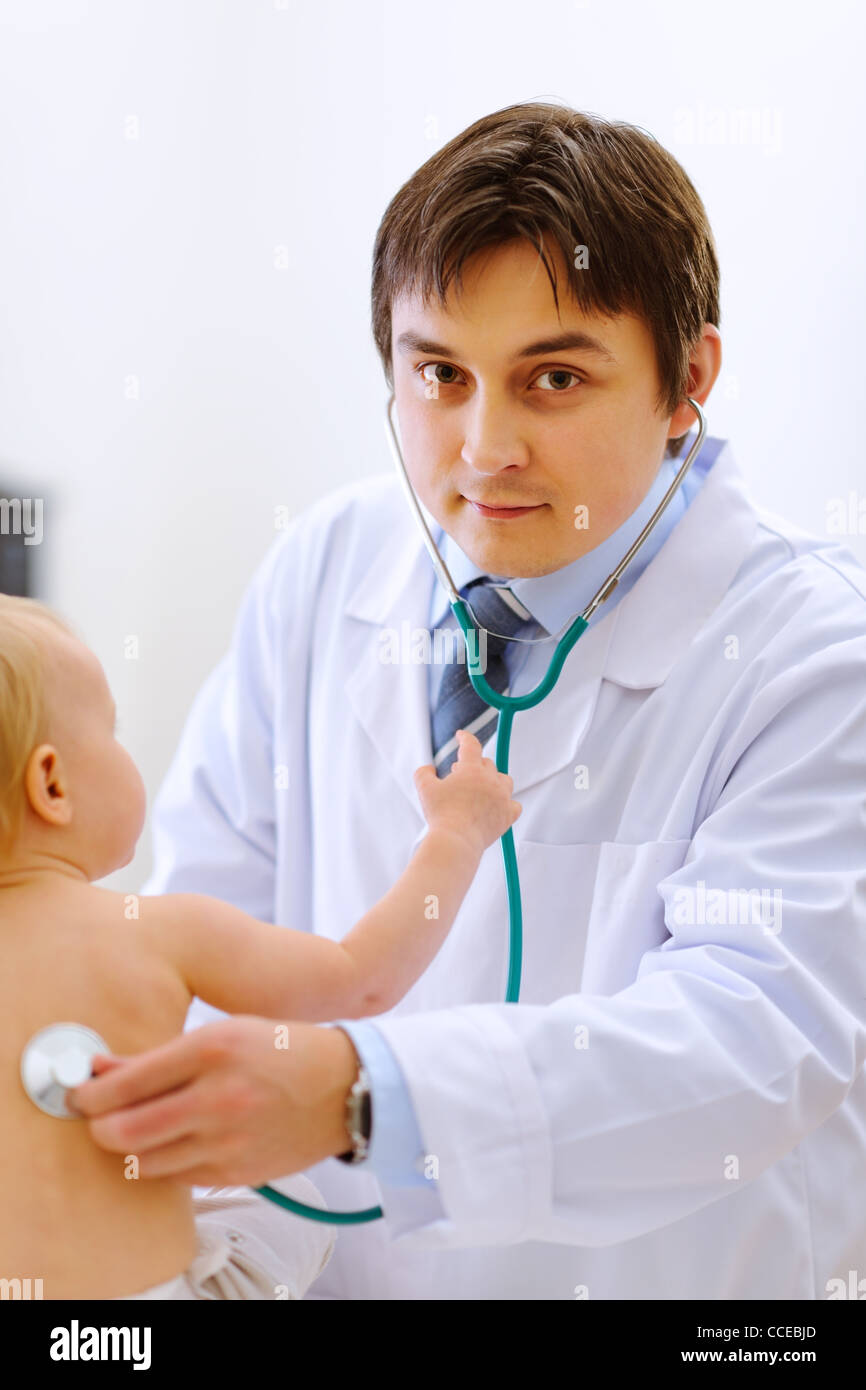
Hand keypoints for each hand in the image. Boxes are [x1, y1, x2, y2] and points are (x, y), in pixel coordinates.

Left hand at [66, 1017, 358, 1186]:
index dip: (89, 1094)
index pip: (125, 1084)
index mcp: (211, 1049)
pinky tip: (172, 1142)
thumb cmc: (282, 1051)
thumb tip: (100, 1069)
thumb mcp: (224, 1033)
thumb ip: (160, 1056)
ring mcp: (227, 1142)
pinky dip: (164, 1162)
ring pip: (143, 1163)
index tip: (80, 1094)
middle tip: (98, 1118)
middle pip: (123, 1132)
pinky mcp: (236, 1173)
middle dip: (98, 1127)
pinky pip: (176, 1178)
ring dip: (128, 1149)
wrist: (345, 1088)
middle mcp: (217, 1098)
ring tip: (134, 1129)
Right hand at [413, 728, 521, 856]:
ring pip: (504, 780)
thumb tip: (429, 768)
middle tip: (460, 773)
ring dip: (494, 780)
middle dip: (473, 765)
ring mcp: (502, 797)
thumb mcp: (424, 789)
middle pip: (487, 763)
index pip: (471, 745)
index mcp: (471, 769)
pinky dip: (507, 803)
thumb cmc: (441, 814)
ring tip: (482, 787)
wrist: (456, 841)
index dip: (465, 738)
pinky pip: (514, 804)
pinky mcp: (508, 815)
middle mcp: (490, 780)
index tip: (461, 736)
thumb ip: (424, 773)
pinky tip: (499, 805)